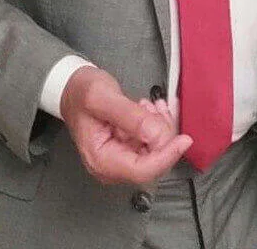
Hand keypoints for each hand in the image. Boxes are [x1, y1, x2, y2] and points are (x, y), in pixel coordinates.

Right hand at [60, 66, 191, 184]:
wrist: (71, 87)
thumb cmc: (82, 91)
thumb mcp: (102, 97)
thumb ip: (130, 117)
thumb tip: (159, 136)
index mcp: (101, 160)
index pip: (142, 170)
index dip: (166, 156)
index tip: (185, 139)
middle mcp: (111, 167)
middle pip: (152, 162)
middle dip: (162, 135)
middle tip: (157, 106)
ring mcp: (120, 159)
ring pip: (155, 151)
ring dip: (160, 127)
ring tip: (150, 104)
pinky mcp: (127, 149)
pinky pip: (150, 143)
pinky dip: (156, 125)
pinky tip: (149, 108)